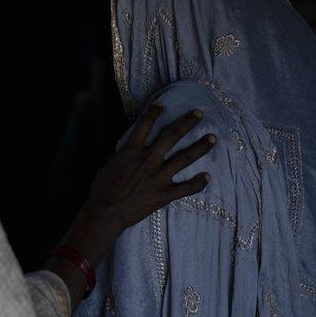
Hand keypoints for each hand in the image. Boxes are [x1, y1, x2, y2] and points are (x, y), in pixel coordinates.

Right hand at [44, 102, 215, 306]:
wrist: (106, 212)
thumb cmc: (102, 188)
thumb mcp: (109, 164)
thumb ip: (123, 155)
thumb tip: (128, 148)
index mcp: (132, 150)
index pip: (145, 124)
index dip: (154, 111)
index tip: (162, 104)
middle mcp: (149, 159)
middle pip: (171, 136)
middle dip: (187, 123)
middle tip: (199, 114)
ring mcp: (159, 176)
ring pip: (185, 158)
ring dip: (200, 147)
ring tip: (213, 138)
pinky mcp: (164, 194)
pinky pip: (186, 188)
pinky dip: (198, 183)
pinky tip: (207, 177)